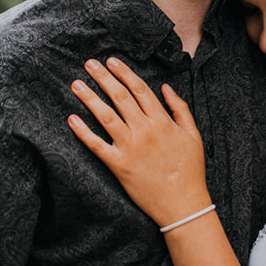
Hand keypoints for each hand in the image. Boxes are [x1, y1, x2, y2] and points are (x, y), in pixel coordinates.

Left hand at [68, 58, 210, 227]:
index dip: (124, 73)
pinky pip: (97, 145)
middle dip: (103, 78)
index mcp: (162, 121)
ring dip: (89, 98)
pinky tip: (72, 119)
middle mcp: (144, 130)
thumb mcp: (193, 135)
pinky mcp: (119, 165)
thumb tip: (165, 87)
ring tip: (76, 84)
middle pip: (120, 97)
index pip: (139, 89)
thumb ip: (180, 108)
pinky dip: (83, 132)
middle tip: (90, 64)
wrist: (183, 203)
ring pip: (105, 116)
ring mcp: (130, 147)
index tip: (112, 61)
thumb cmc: (191, 170)